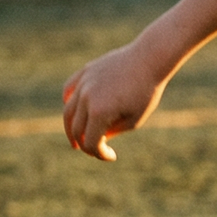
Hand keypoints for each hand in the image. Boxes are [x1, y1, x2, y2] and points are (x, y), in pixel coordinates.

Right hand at [62, 43, 165, 161]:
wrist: (148, 60)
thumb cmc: (145, 93)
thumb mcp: (133, 120)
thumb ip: (113, 131)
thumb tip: (98, 138)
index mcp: (99, 112)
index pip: (91, 142)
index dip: (100, 154)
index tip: (112, 156)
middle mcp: (86, 98)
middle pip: (76, 129)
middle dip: (83, 144)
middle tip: (91, 151)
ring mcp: (83, 83)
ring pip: (68, 111)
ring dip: (71, 128)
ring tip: (76, 139)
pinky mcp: (84, 72)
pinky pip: (69, 90)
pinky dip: (69, 104)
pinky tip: (75, 114)